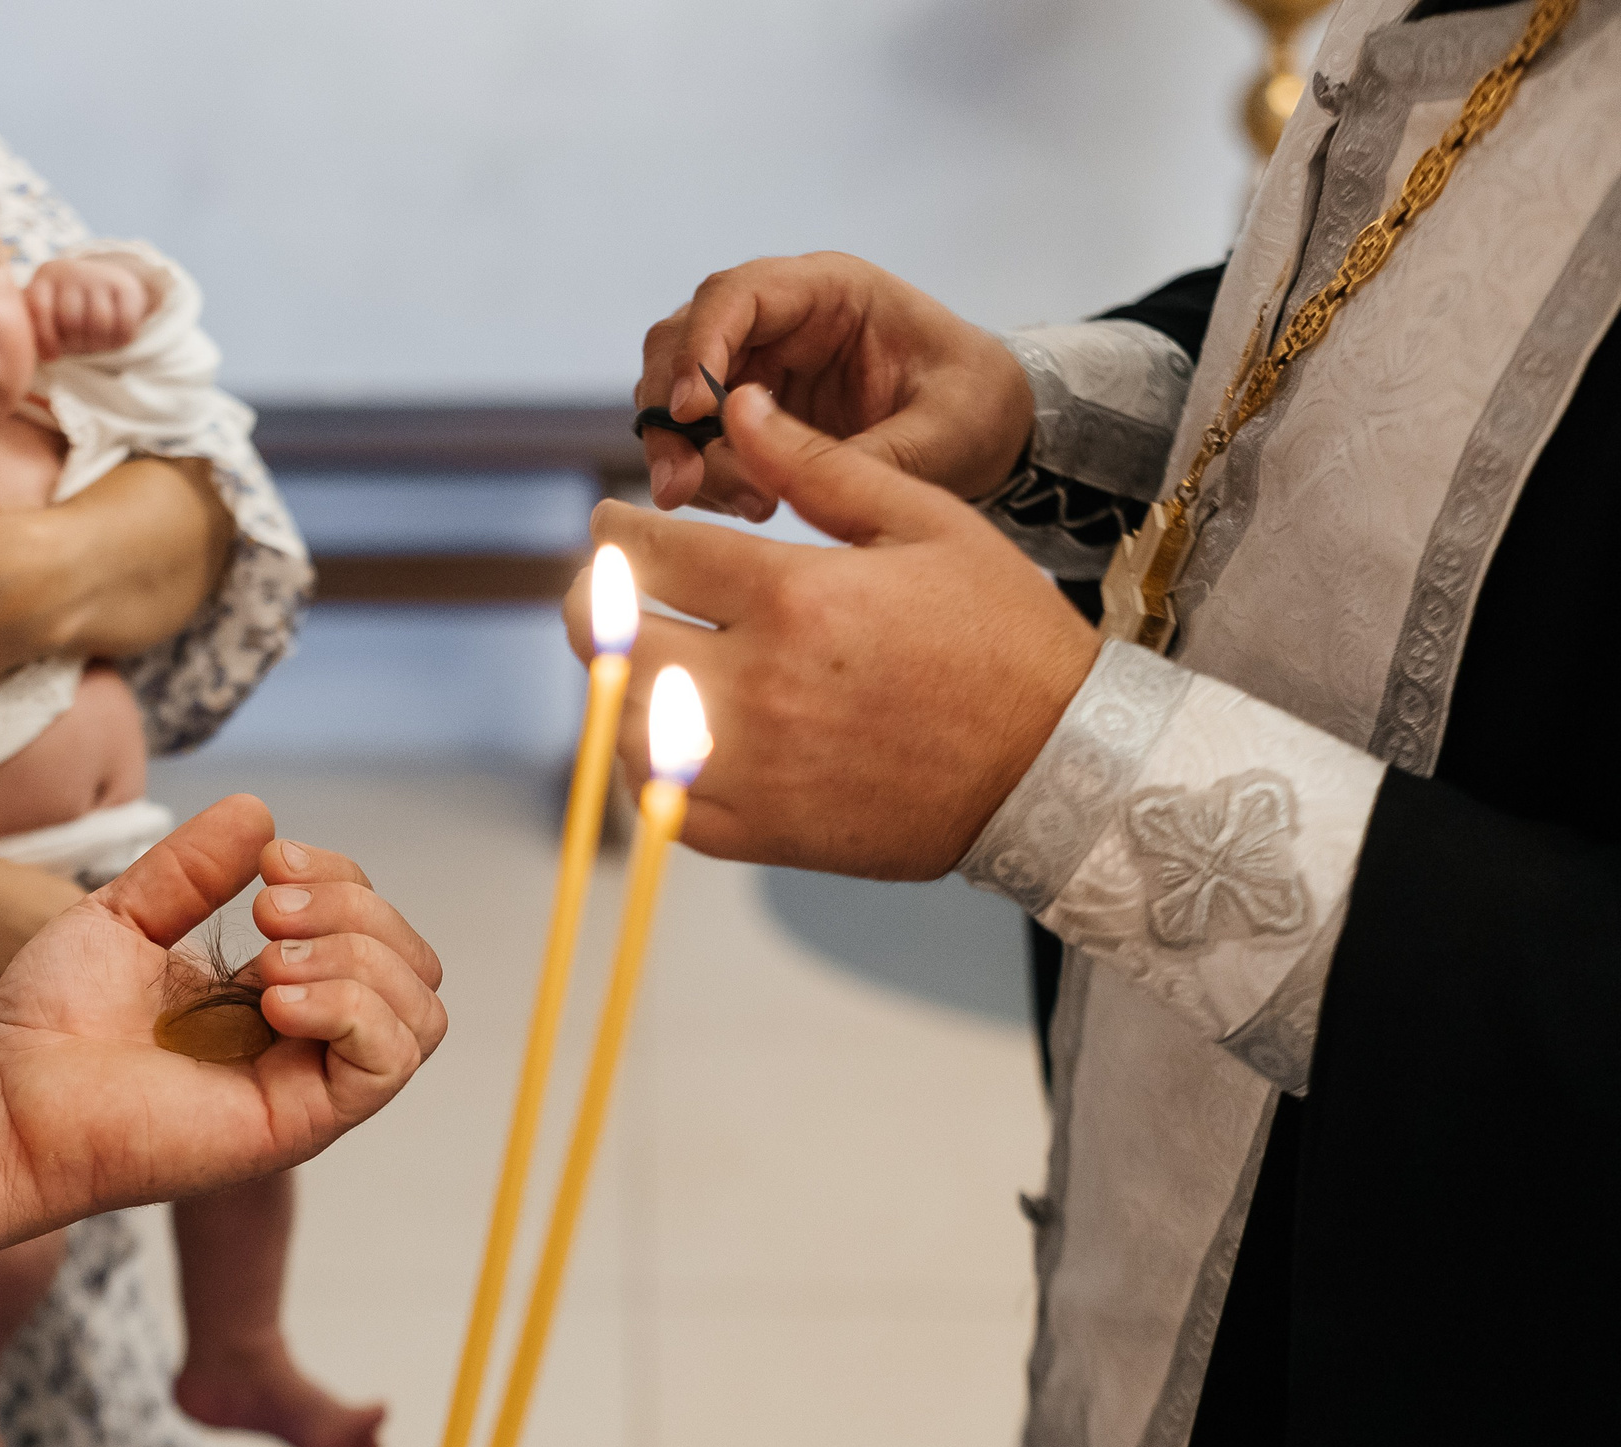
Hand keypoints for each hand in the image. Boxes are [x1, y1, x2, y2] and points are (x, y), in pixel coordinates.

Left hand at [0, 795, 448, 1225]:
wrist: (8, 1099)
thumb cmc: (51, 1024)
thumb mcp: (126, 917)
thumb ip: (192, 870)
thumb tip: (260, 813)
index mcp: (277, 994)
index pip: (372, 925)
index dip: (341, 877)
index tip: (269, 862)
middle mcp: (306, 1042)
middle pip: (415, 963)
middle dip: (357, 911)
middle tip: (269, 909)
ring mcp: (307, 1085)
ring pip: (419, 1013)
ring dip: (358, 958)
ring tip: (268, 960)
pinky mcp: (301, 1123)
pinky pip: (389, 1062)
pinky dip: (352, 1009)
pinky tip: (275, 999)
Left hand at [27, 255, 156, 357]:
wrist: (111, 281)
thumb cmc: (71, 307)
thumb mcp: (49, 311)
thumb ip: (35, 326)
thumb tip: (40, 354)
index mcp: (46, 276)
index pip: (40, 309)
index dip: (45, 338)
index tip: (53, 355)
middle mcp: (72, 271)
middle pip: (71, 321)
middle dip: (76, 343)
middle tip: (80, 345)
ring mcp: (100, 276)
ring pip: (100, 322)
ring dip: (100, 342)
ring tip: (96, 342)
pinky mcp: (126, 286)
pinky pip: (124, 323)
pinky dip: (120, 338)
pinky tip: (115, 336)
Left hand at [568, 386, 1098, 879]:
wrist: (1055, 768)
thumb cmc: (1001, 637)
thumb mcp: (925, 522)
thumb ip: (818, 466)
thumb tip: (740, 410)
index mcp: (792, 596)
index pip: (649, 553)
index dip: (615, 532)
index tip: (611, 526)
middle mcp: (757, 684)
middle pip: (611, 639)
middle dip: (596, 600)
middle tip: (609, 589)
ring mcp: (753, 766)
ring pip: (620, 722)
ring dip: (618, 684)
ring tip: (642, 659)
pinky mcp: (760, 831)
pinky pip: (658, 800)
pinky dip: (646, 764)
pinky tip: (669, 732)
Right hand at [636, 252, 1032, 519]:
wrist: (992, 432)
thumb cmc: (975, 409)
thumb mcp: (937, 437)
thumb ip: (857, 454)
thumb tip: (769, 474)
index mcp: (830, 291)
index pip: (734, 296)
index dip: (699, 347)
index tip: (693, 412)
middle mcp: (781, 318)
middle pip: (680, 341)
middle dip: (669, 414)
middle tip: (680, 486)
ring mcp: (760, 361)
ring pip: (675, 392)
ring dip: (684, 454)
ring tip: (749, 504)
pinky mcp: (750, 411)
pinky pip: (697, 437)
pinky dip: (706, 475)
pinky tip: (756, 504)